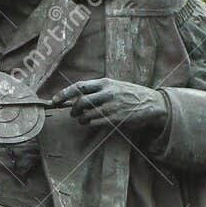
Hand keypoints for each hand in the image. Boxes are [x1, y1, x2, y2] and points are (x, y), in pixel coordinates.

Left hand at [50, 79, 167, 132]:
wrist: (151, 104)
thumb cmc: (130, 95)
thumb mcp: (114, 86)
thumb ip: (97, 90)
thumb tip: (76, 97)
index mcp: (105, 82)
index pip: (79, 86)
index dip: (64, 94)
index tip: (54, 101)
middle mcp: (107, 93)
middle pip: (80, 101)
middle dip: (73, 109)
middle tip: (73, 113)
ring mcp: (111, 106)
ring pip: (86, 114)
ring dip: (80, 119)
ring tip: (82, 119)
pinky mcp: (115, 119)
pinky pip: (94, 123)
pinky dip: (89, 124)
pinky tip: (90, 123)